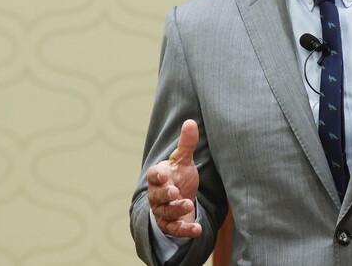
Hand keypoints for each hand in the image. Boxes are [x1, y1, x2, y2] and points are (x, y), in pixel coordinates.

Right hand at [146, 119, 202, 237]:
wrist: (180, 198)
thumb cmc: (179, 176)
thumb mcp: (184, 160)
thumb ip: (186, 143)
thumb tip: (190, 121)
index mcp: (159, 176)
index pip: (154, 175)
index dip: (157, 175)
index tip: (163, 173)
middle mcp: (157, 195)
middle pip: (157, 195)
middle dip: (165, 194)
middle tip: (174, 191)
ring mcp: (162, 210)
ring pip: (166, 212)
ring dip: (176, 210)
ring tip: (187, 204)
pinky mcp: (169, 224)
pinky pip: (174, 229)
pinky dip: (185, 230)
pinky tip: (197, 230)